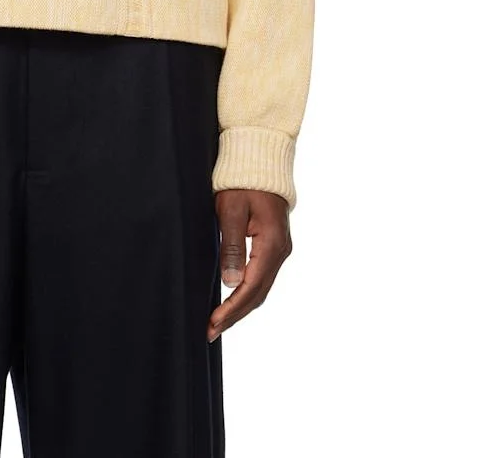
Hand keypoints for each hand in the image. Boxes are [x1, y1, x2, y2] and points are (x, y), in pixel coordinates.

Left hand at [207, 188, 291, 341]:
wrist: (261, 161)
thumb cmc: (242, 182)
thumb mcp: (232, 210)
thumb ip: (231, 245)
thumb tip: (231, 281)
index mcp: (271, 244)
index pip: (251, 287)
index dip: (231, 308)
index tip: (212, 323)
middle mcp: (280, 251)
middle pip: (258, 294)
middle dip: (235, 315)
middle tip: (211, 331)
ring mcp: (280, 249)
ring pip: (261, 288)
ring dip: (241, 306)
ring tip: (219, 322)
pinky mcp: (274, 246)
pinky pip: (262, 277)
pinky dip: (247, 293)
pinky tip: (233, 299)